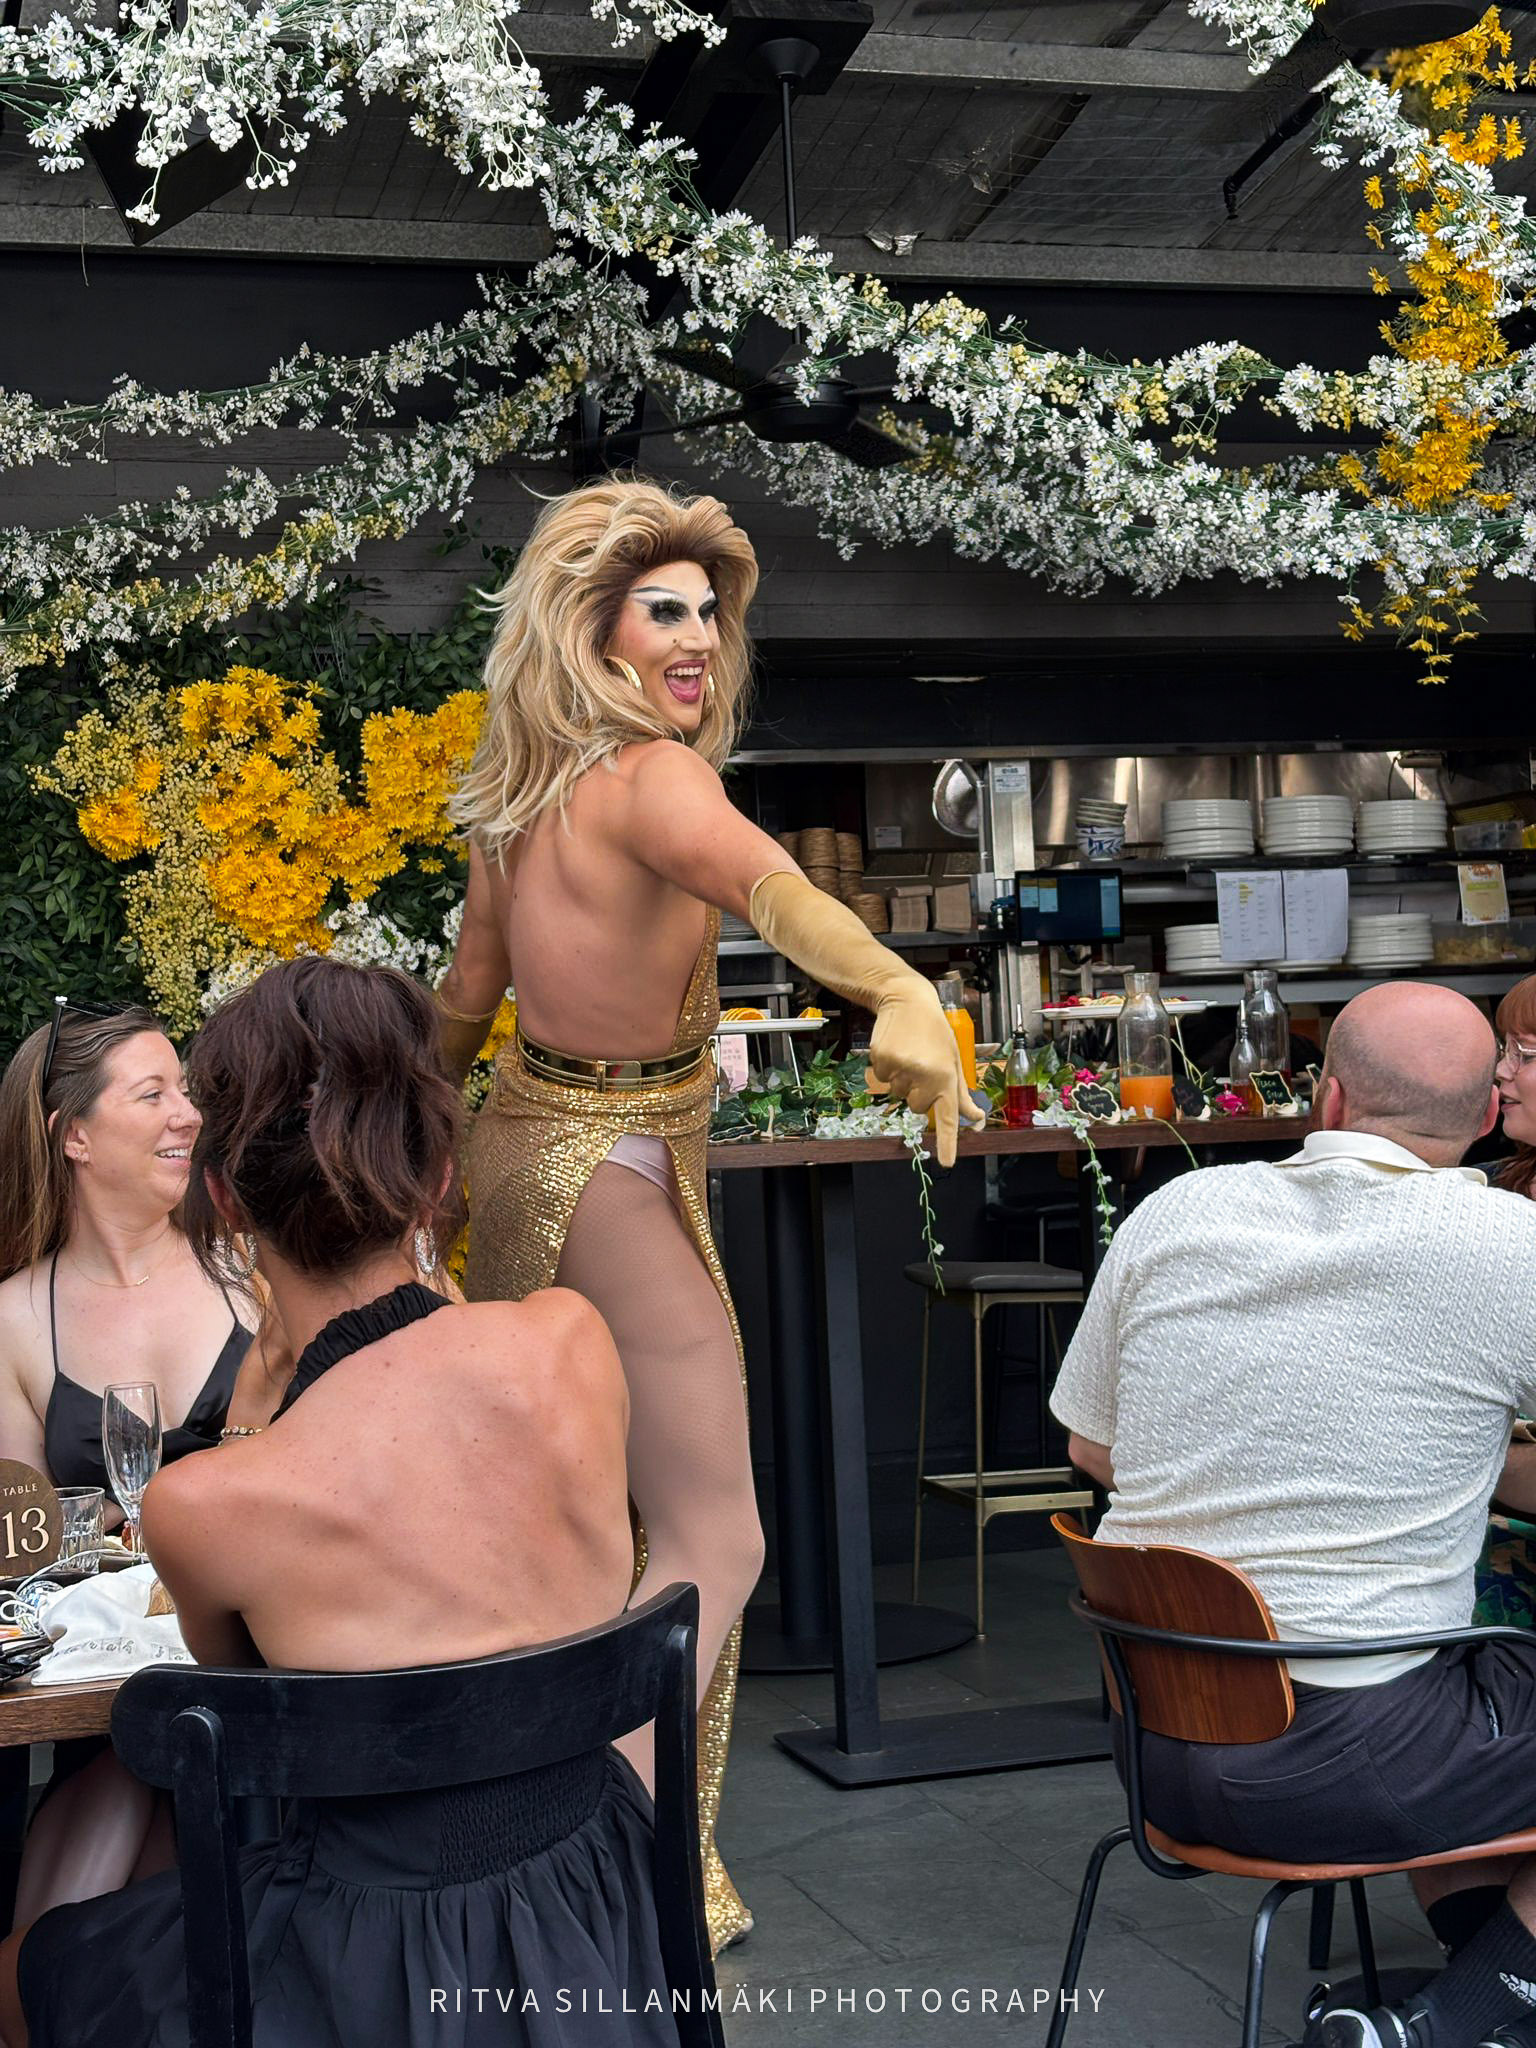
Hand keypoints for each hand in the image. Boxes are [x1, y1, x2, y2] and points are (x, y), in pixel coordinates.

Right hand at [869, 986, 986, 1167]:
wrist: (908, 1001)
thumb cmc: (935, 1033)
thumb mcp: (954, 1061)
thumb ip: (961, 1094)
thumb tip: (976, 1119)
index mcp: (946, 1077)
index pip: (948, 1116)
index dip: (948, 1142)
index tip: (948, 1162)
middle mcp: (924, 1075)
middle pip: (917, 1107)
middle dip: (919, 1093)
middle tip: (923, 1067)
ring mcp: (900, 1069)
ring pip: (897, 1094)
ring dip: (902, 1080)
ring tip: (910, 1054)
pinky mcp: (881, 1062)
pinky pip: (881, 1080)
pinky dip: (887, 1069)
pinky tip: (896, 1050)